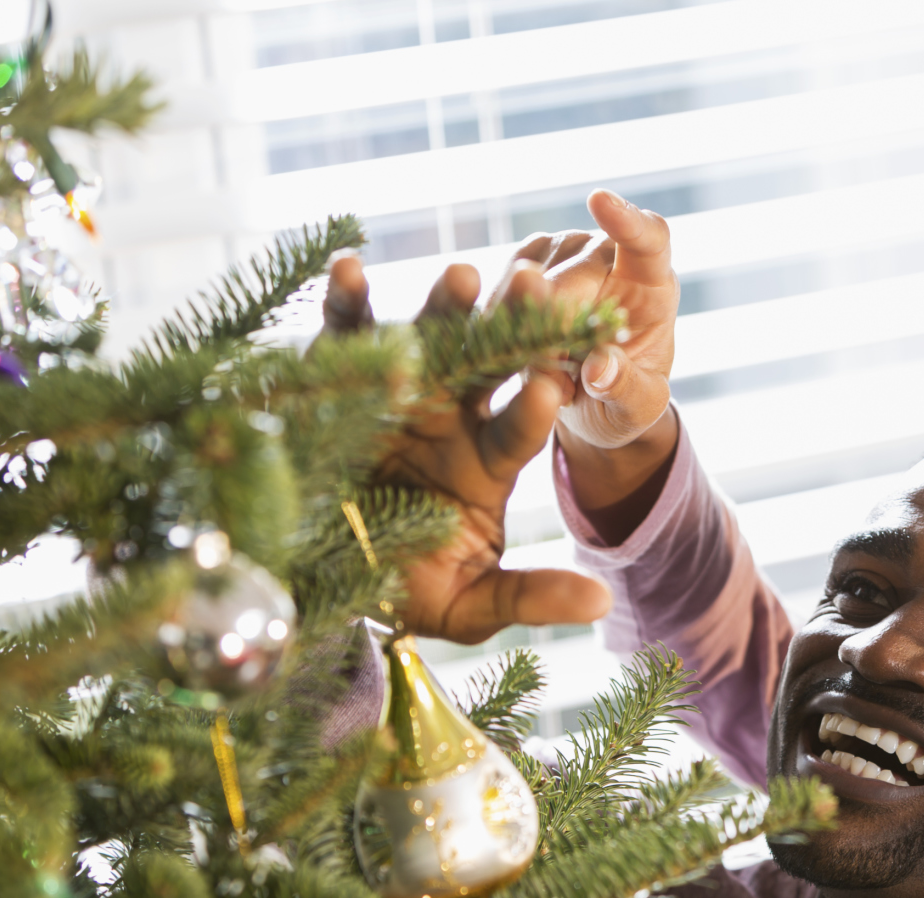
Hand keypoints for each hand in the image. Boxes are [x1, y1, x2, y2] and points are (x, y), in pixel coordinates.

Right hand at [320, 255, 610, 643]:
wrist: (322, 575)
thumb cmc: (403, 589)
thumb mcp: (471, 603)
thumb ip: (531, 596)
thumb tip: (601, 605)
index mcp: (489, 462)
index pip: (522, 428)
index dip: (535, 409)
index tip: (552, 387)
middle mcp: (451, 417)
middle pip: (489, 365)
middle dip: (510, 326)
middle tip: (534, 285)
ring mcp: (399, 392)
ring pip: (428, 338)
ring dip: (443, 305)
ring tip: (462, 274)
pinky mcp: (342, 377)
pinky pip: (345, 333)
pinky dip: (346, 301)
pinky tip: (348, 266)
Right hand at [495, 190, 680, 509]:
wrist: (587, 400)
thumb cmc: (624, 397)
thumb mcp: (638, 408)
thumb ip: (627, 388)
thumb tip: (599, 368)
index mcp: (651, 280)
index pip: (648, 238)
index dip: (627, 221)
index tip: (599, 202)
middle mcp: (604, 255)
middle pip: (573, 274)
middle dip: (553, 321)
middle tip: (555, 376)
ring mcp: (560, 253)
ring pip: (528, 284)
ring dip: (528, 339)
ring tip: (554, 381)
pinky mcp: (521, 264)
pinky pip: (499, 296)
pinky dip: (502, 334)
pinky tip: (518, 362)